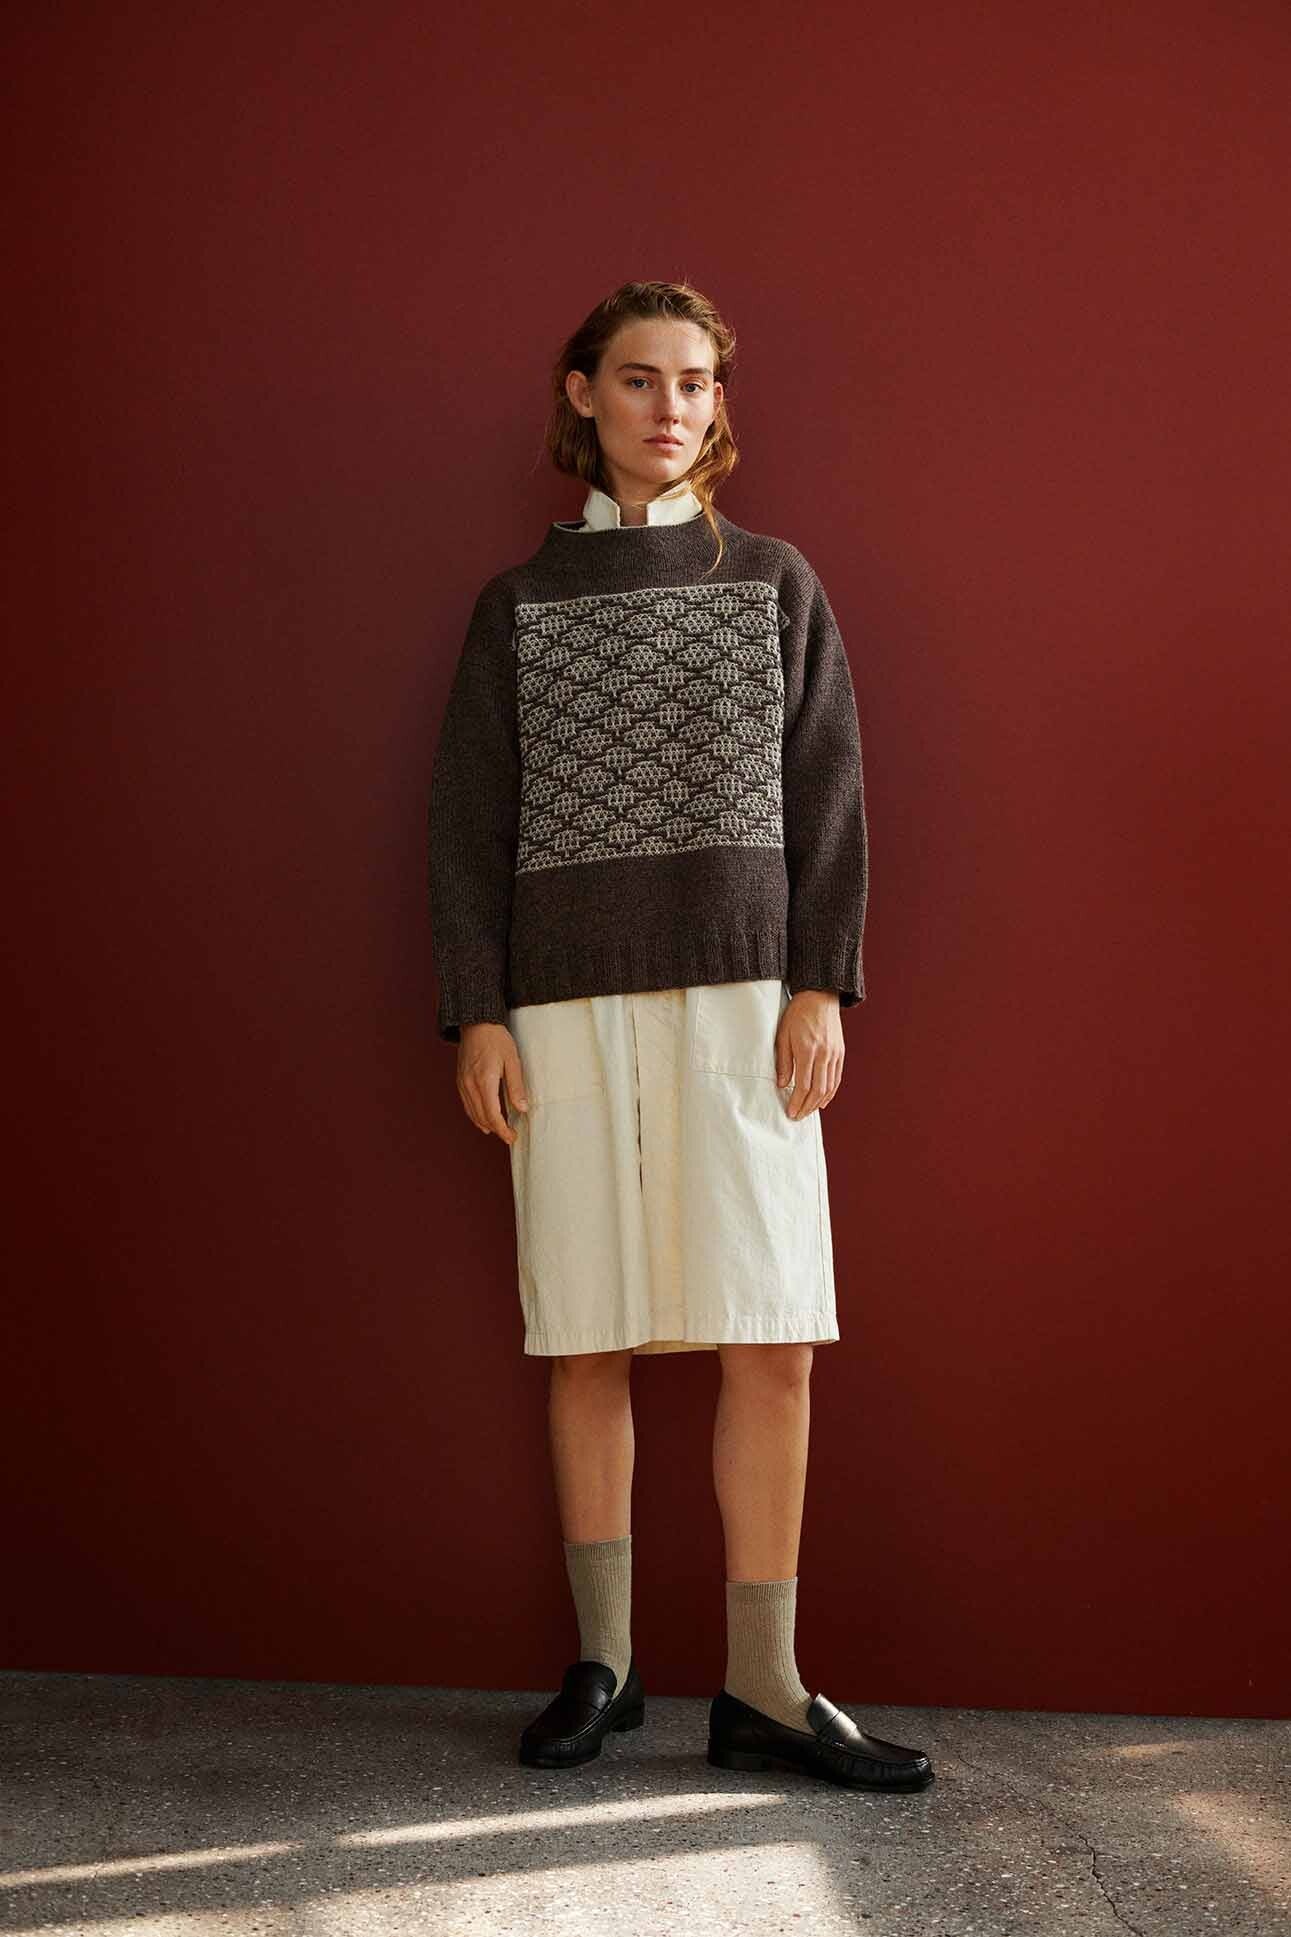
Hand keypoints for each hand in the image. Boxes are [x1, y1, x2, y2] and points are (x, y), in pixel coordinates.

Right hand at [457, 1022, 528, 1143]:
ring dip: (485, 1124)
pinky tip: (482, 1119)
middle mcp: (470, 1084)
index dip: (502, 1129)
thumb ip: (516, 1086)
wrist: (476, 1023)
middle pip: (481, 1116)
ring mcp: (462, 1083)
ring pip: (472, 1112)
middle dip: (496, 1129)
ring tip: (498, 1131)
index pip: (492, 1114)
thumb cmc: (497, 1040)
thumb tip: (522, 1109)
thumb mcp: (512, 1060)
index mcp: (484, 1080)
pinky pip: (466, 1104)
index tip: (512, 1136)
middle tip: (509, 1136)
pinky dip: (475, 1115)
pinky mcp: (460, 1080)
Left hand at [775, 989, 842, 1118]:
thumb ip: (783, 1061)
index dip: (797, 1102)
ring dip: (818, 1103)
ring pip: (829, 1086)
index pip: (803, 1085)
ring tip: (808, 1111)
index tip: (790, 1112)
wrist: (819, 996)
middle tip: (798, 1117)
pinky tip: (823, 1100)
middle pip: (817, 1090)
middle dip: (807, 1107)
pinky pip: (837, 1078)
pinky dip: (830, 1092)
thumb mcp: (783, 1035)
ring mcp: (834, 1054)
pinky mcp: (840, 1053)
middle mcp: (824, 1054)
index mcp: (807, 1050)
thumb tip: (782, 1084)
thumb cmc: (797, 1014)